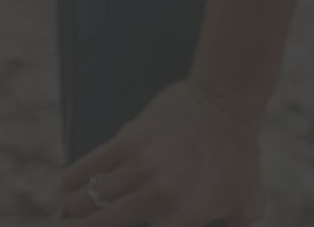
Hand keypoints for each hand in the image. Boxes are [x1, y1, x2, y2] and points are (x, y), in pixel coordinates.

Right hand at [58, 78, 265, 225]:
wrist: (227, 100)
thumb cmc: (238, 155)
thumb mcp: (247, 204)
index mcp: (185, 219)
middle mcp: (159, 196)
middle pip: (96, 226)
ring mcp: (141, 166)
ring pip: (85, 199)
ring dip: (71, 209)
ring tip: (70, 211)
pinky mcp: (127, 139)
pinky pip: (84, 169)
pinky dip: (70, 182)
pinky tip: (67, 188)